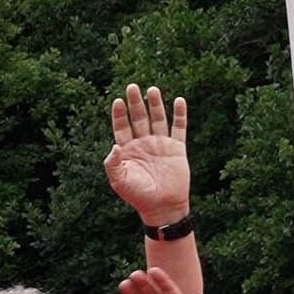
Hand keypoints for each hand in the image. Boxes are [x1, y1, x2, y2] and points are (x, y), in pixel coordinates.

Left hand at [104, 84, 192, 225]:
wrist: (163, 207)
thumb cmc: (138, 196)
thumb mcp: (120, 181)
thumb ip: (113, 164)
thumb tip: (114, 146)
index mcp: (128, 150)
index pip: (122, 127)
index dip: (120, 114)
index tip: (118, 101)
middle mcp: (144, 143)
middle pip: (139, 118)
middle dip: (136, 103)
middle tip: (132, 86)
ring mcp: (161, 144)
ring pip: (158, 119)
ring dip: (155, 104)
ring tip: (153, 89)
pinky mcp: (177, 148)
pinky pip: (179, 127)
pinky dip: (180, 114)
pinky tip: (179, 101)